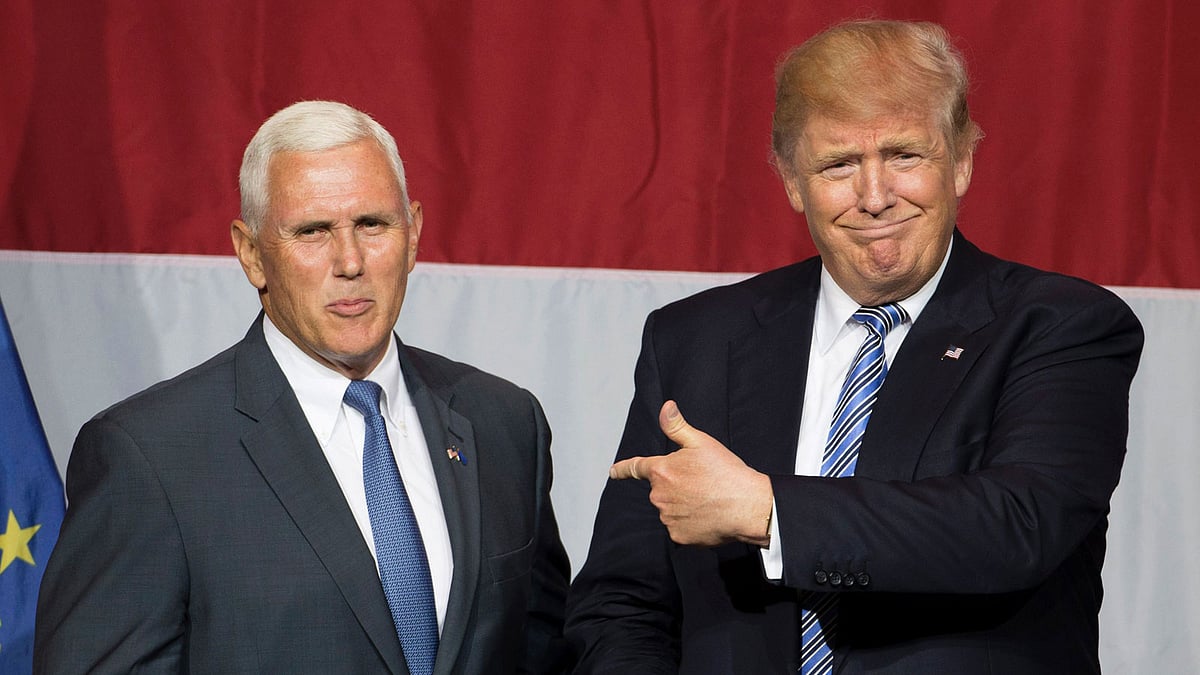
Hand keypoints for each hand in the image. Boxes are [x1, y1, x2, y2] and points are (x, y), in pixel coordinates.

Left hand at [610, 401, 773, 546]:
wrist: (747, 506)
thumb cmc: (726, 472)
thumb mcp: (702, 443)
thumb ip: (677, 426)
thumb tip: (665, 407)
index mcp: (661, 471)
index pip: (636, 467)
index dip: (623, 469)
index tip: (613, 471)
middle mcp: (659, 496)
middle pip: (660, 489)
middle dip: (675, 485)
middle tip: (701, 483)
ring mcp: (667, 517)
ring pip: (670, 509)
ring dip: (683, 505)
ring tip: (708, 500)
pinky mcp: (678, 536)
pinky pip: (679, 527)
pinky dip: (690, 523)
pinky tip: (708, 516)